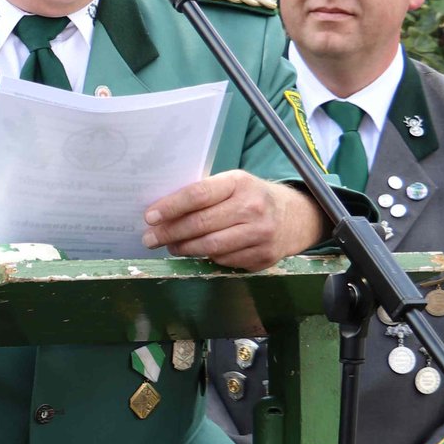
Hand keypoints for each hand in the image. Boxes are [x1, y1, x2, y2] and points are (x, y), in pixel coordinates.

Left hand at [142, 171, 326, 269]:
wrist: (294, 217)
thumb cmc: (250, 198)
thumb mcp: (232, 185)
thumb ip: (203, 194)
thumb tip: (161, 212)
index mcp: (240, 183)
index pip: (198, 195)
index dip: (171, 207)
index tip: (149, 217)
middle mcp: (253, 207)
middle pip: (200, 224)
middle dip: (169, 232)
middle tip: (150, 239)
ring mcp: (260, 233)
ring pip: (210, 246)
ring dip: (184, 248)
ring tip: (170, 246)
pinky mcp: (263, 256)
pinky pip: (224, 260)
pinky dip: (206, 257)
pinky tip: (198, 252)